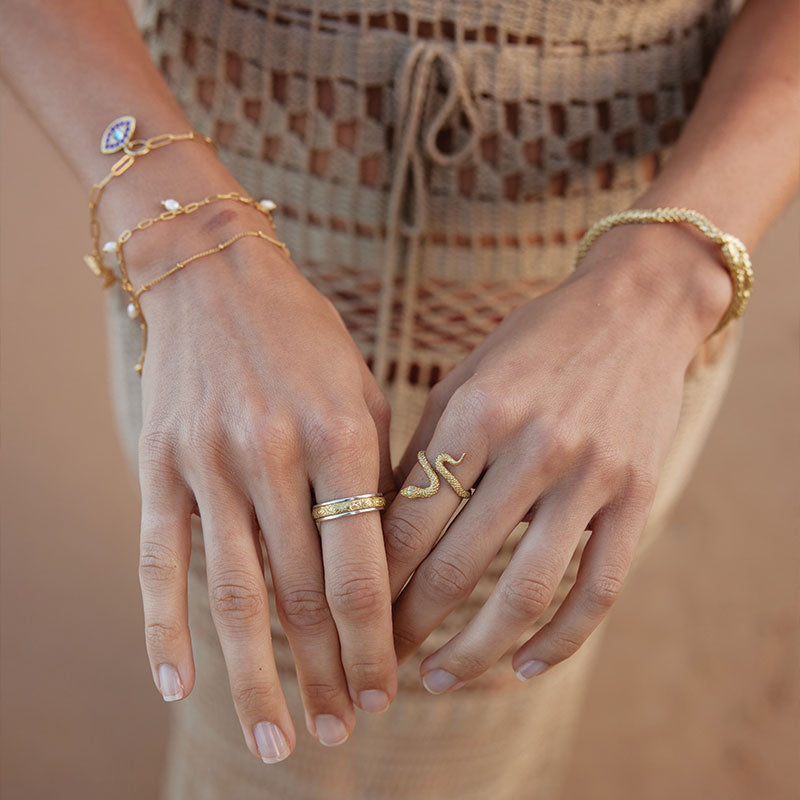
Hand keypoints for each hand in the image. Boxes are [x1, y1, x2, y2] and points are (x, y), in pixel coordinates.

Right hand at [128, 200, 398, 760]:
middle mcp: (273, 455)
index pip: (363, 568)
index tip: (389, 687)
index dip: (377, 639)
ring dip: (257, 678)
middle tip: (346, 729)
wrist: (216, 275)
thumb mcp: (363, 393)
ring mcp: (209, 463)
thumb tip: (388, 568)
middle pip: (302, 595)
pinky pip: (157, 561)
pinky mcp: (158, 465)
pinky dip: (162, 628)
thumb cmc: (306, 336)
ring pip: (234, 596)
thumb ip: (376, 479)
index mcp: (342, 435)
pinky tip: (176, 686)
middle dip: (328, 672)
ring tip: (277, 741)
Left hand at [381, 221, 731, 692]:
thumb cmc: (532, 342)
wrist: (632, 308)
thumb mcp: (464, 381)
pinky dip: (562, 638)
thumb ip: (424, 452)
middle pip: (456, 565)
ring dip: (476, 650)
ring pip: (525, 591)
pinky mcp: (637, 496)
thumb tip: (377, 529)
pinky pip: (598, 587)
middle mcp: (532, 446)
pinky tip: (527, 665)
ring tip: (438, 679)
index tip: (347, 615)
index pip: (409, 521)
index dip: (372, 579)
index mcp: (476, 413)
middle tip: (378, 662)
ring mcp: (590, 475)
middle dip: (409, 626)